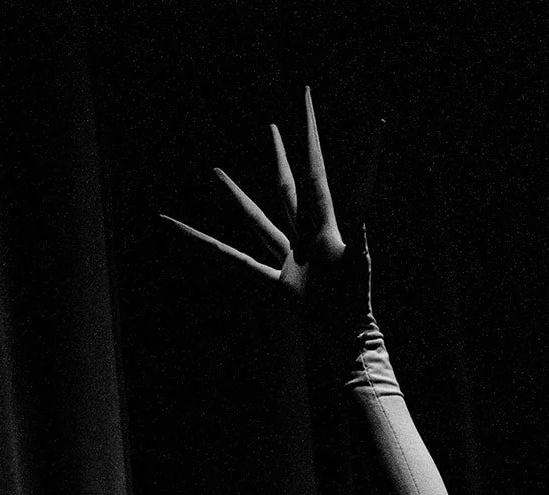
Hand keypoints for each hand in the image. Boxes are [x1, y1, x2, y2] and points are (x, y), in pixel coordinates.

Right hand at [161, 87, 377, 327]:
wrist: (344, 338)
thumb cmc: (354, 303)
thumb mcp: (358, 258)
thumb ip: (358, 221)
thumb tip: (365, 192)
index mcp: (324, 224)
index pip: (314, 172)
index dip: (310, 137)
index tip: (307, 102)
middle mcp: (305, 236)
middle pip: (288, 186)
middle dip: (280, 156)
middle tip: (272, 126)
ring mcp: (288, 257)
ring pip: (256, 218)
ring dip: (236, 196)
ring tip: (215, 171)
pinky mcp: (275, 282)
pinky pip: (235, 261)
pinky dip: (207, 247)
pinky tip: (183, 231)